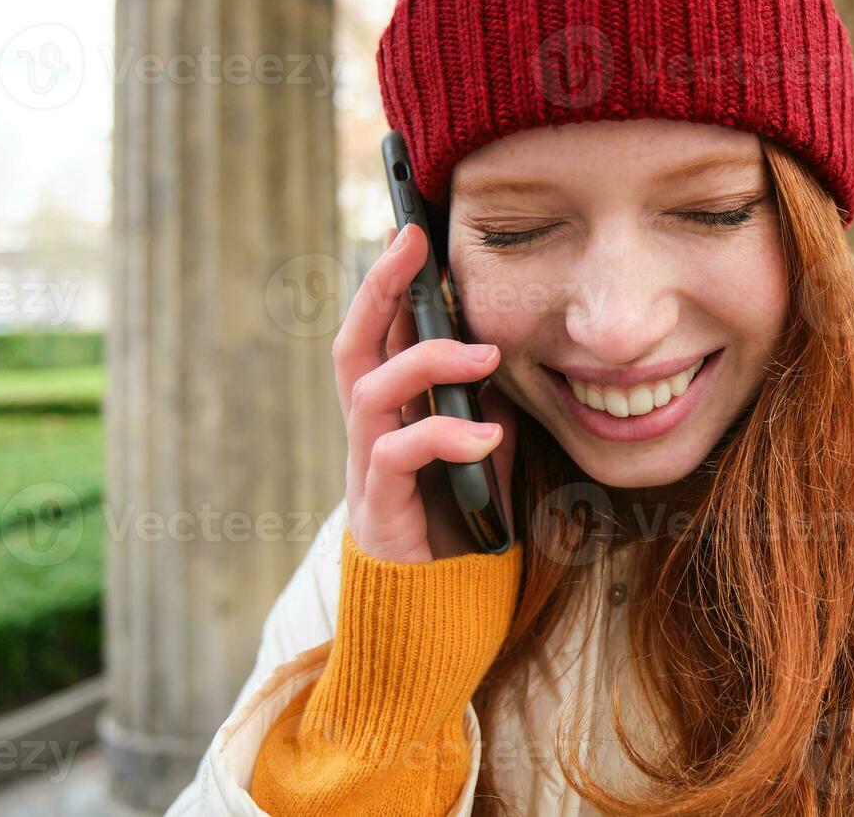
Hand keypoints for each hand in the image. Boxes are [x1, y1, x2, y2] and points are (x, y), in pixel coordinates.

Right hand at [332, 224, 517, 562]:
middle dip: (379, 287)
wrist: (438, 622)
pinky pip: (396, 456)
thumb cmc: (459, 536)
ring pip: (369, 389)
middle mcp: (370, 435)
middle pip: (354, 344)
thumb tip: (499, 369)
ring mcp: (367, 471)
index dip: (390, 283)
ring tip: (484, 355)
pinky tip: (487, 437)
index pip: (381, 337)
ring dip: (426, 359)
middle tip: (414, 241)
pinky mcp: (378, 511)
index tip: (413, 232)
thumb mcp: (483, 462)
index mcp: (394, 418)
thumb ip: (483, 415)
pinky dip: (444, 437)